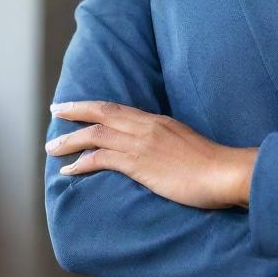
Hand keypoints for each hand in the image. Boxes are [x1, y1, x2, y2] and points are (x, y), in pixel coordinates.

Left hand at [46, 100, 247, 209]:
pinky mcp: (139, 164)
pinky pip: (102, 158)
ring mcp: (142, 144)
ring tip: (52, 148)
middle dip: (76, 111)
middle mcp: (147, 127)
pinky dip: (82, 162)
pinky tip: (69, 169)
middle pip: (103, 113)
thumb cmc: (212, 164)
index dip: (95, 105)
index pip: (119, 108)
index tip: (76, 104)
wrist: (224, 172)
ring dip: (71, 140)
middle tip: (55, 110)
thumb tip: (156, 150)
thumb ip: (168, 142)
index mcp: (159, 121)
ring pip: (97, 135)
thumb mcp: (186, 144)